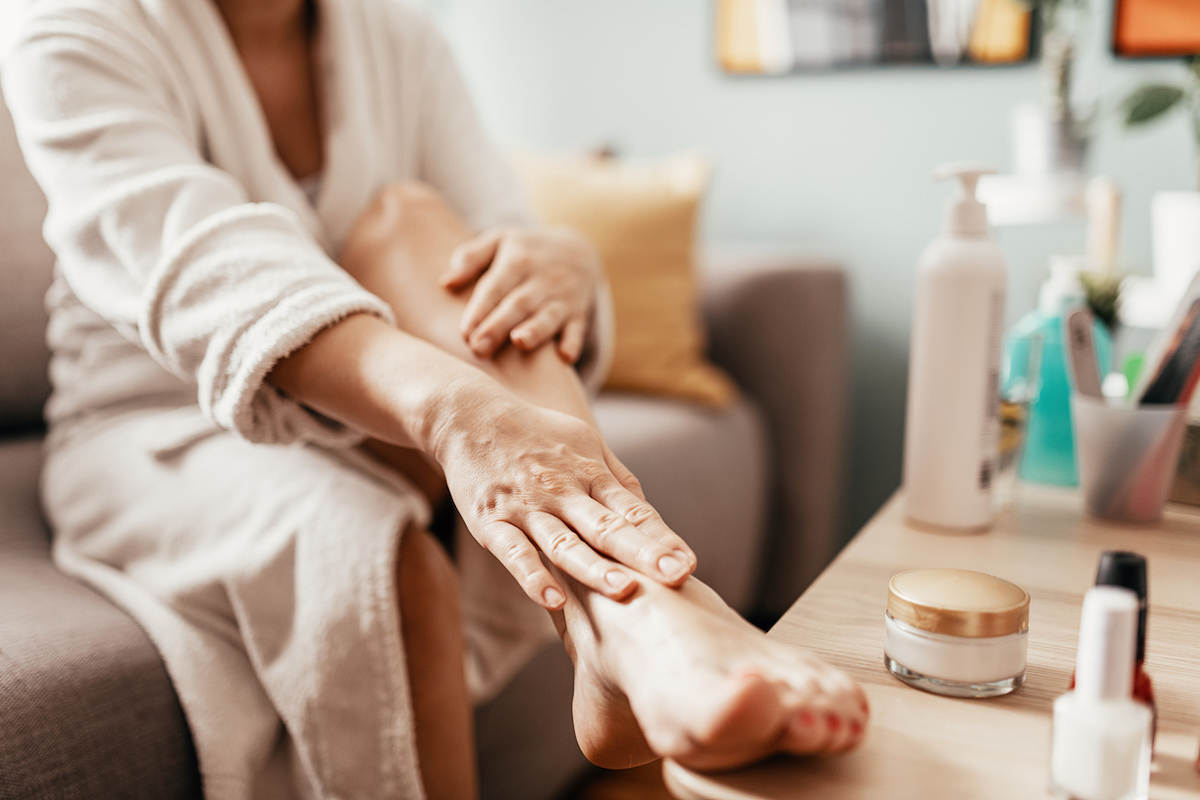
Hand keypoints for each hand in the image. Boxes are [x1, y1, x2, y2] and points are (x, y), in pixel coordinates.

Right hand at [432, 391, 696, 609]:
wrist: (469, 415)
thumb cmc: (535, 434)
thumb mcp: (584, 444)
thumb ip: (618, 481)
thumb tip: (653, 516)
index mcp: (591, 475)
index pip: (632, 511)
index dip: (660, 538)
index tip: (687, 563)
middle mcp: (564, 491)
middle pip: (607, 527)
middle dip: (643, 553)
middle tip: (677, 575)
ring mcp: (528, 508)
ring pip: (564, 543)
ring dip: (594, 569)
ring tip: (624, 591)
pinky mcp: (492, 521)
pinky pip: (514, 552)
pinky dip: (532, 576)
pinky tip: (553, 600)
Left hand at [441, 227, 600, 363]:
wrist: (578, 249)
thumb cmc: (526, 250)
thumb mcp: (500, 240)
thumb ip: (470, 257)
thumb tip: (446, 283)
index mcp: (518, 259)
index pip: (496, 286)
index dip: (480, 308)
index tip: (464, 331)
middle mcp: (542, 278)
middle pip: (519, 303)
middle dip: (499, 325)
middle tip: (479, 348)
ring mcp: (563, 296)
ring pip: (548, 315)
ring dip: (536, 330)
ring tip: (520, 342)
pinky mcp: (579, 312)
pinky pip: (578, 328)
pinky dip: (573, 342)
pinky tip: (565, 358)